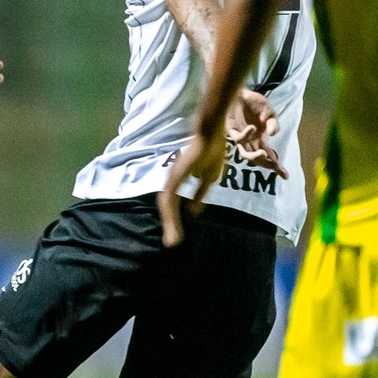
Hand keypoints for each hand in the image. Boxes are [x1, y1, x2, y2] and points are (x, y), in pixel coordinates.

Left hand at [157, 130, 226, 246]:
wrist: (209, 133)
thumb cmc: (211, 150)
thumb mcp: (208, 177)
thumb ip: (200, 193)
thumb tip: (193, 211)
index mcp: (180, 180)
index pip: (173, 204)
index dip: (173, 219)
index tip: (176, 235)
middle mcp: (173, 180)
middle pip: (168, 208)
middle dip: (170, 227)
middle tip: (172, 244)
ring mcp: (172, 178)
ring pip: (167, 206)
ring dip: (170, 224)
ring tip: (172, 241)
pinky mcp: (176, 177)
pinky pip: (171, 199)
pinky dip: (171, 213)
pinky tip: (173, 225)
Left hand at [224, 89, 285, 176]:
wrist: (240, 92)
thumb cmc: (254, 104)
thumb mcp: (269, 113)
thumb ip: (273, 123)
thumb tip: (273, 134)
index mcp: (260, 139)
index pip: (269, 156)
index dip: (276, 167)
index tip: (286, 176)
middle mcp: (250, 141)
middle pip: (257, 159)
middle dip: (267, 165)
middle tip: (275, 166)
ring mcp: (240, 137)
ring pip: (245, 154)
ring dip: (255, 156)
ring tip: (264, 154)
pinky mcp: (230, 130)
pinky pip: (238, 138)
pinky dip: (247, 135)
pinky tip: (254, 128)